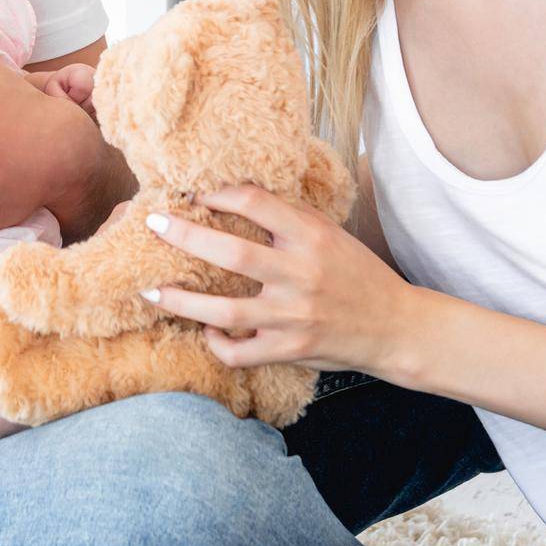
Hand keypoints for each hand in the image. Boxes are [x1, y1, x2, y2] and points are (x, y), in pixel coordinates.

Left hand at [140, 182, 415, 376]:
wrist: (396, 327)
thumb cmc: (358, 274)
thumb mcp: (331, 234)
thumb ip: (289, 220)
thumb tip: (234, 199)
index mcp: (312, 236)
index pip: (258, 203)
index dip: (221, 193)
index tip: (195, 193)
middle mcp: (301, 274)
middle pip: (232, 254)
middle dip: (185, 236)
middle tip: (154, 223)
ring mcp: (293, 315)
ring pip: (225, 311)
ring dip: (181, 302)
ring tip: (149, 291)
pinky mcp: (290, 349)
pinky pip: (240, 351)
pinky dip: (216, 342)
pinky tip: (206, 329)